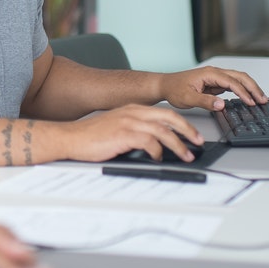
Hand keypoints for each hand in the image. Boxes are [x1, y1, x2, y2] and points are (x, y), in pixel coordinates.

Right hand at [67, 102, 204, 162]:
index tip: (192, 134)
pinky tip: (158, 158)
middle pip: (170, 118)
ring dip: (178, 145)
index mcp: (132, 109)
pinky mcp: (124, 134)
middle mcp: (133, 112)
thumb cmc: (90, 137)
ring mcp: (129, 122)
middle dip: (188, 131)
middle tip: (198, 142)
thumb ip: (135, 132)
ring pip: (163, 131)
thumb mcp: (116, 129)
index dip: (182, 124)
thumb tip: (154, 146)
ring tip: (186, 155)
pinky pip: (150, 142)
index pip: (165, 113)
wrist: (70, 138)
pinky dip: (158, 151)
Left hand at [160, 66, 265, 111]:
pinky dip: (243, 91)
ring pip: (238, 80)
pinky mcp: (215, 83)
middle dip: (253, 88)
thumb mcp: (187, 98)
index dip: (244, 93)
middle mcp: (215, 73)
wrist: (166, 85)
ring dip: (250, 88)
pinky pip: (233, 85)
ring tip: (260, 99)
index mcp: (210, 73)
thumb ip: (205, 101)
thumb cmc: (174, 89)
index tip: (251, 102)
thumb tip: (221, 104)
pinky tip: (248, 98)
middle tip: (263, 100)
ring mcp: (216, 77)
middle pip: (240, 77)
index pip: (232, 82)